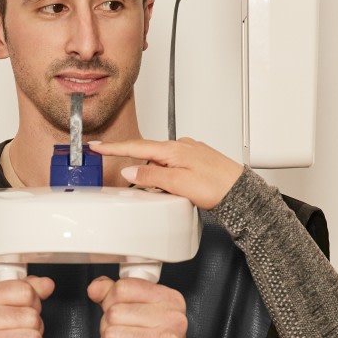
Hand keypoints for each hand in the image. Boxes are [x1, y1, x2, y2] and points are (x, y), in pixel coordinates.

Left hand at [87, 276, 187, 337]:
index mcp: (171, 301)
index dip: (111, 302)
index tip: (121, 315)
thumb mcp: (137, 316)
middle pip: (114, 311)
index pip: (124, 287)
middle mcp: (173, 320)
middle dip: (109, 328)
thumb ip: (114, 297)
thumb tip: (96, 287)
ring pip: (111, 334)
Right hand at [88, 137, 242, 208]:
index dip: (113, 148)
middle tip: (132, 184)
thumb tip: (130, 172)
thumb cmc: (216, 187)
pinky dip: (166, 175)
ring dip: (155, 175)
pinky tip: (173, 187)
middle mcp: (180, 147)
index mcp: (173, 150)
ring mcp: (189, 153)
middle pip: (147, 155)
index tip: (96, 145)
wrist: (240, 192)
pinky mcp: (195, 161)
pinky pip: (172, 166)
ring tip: (164, 192)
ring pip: (160, 163)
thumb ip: (151, 176)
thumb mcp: (178, 183)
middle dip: (136, 168)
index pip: (135, 147)